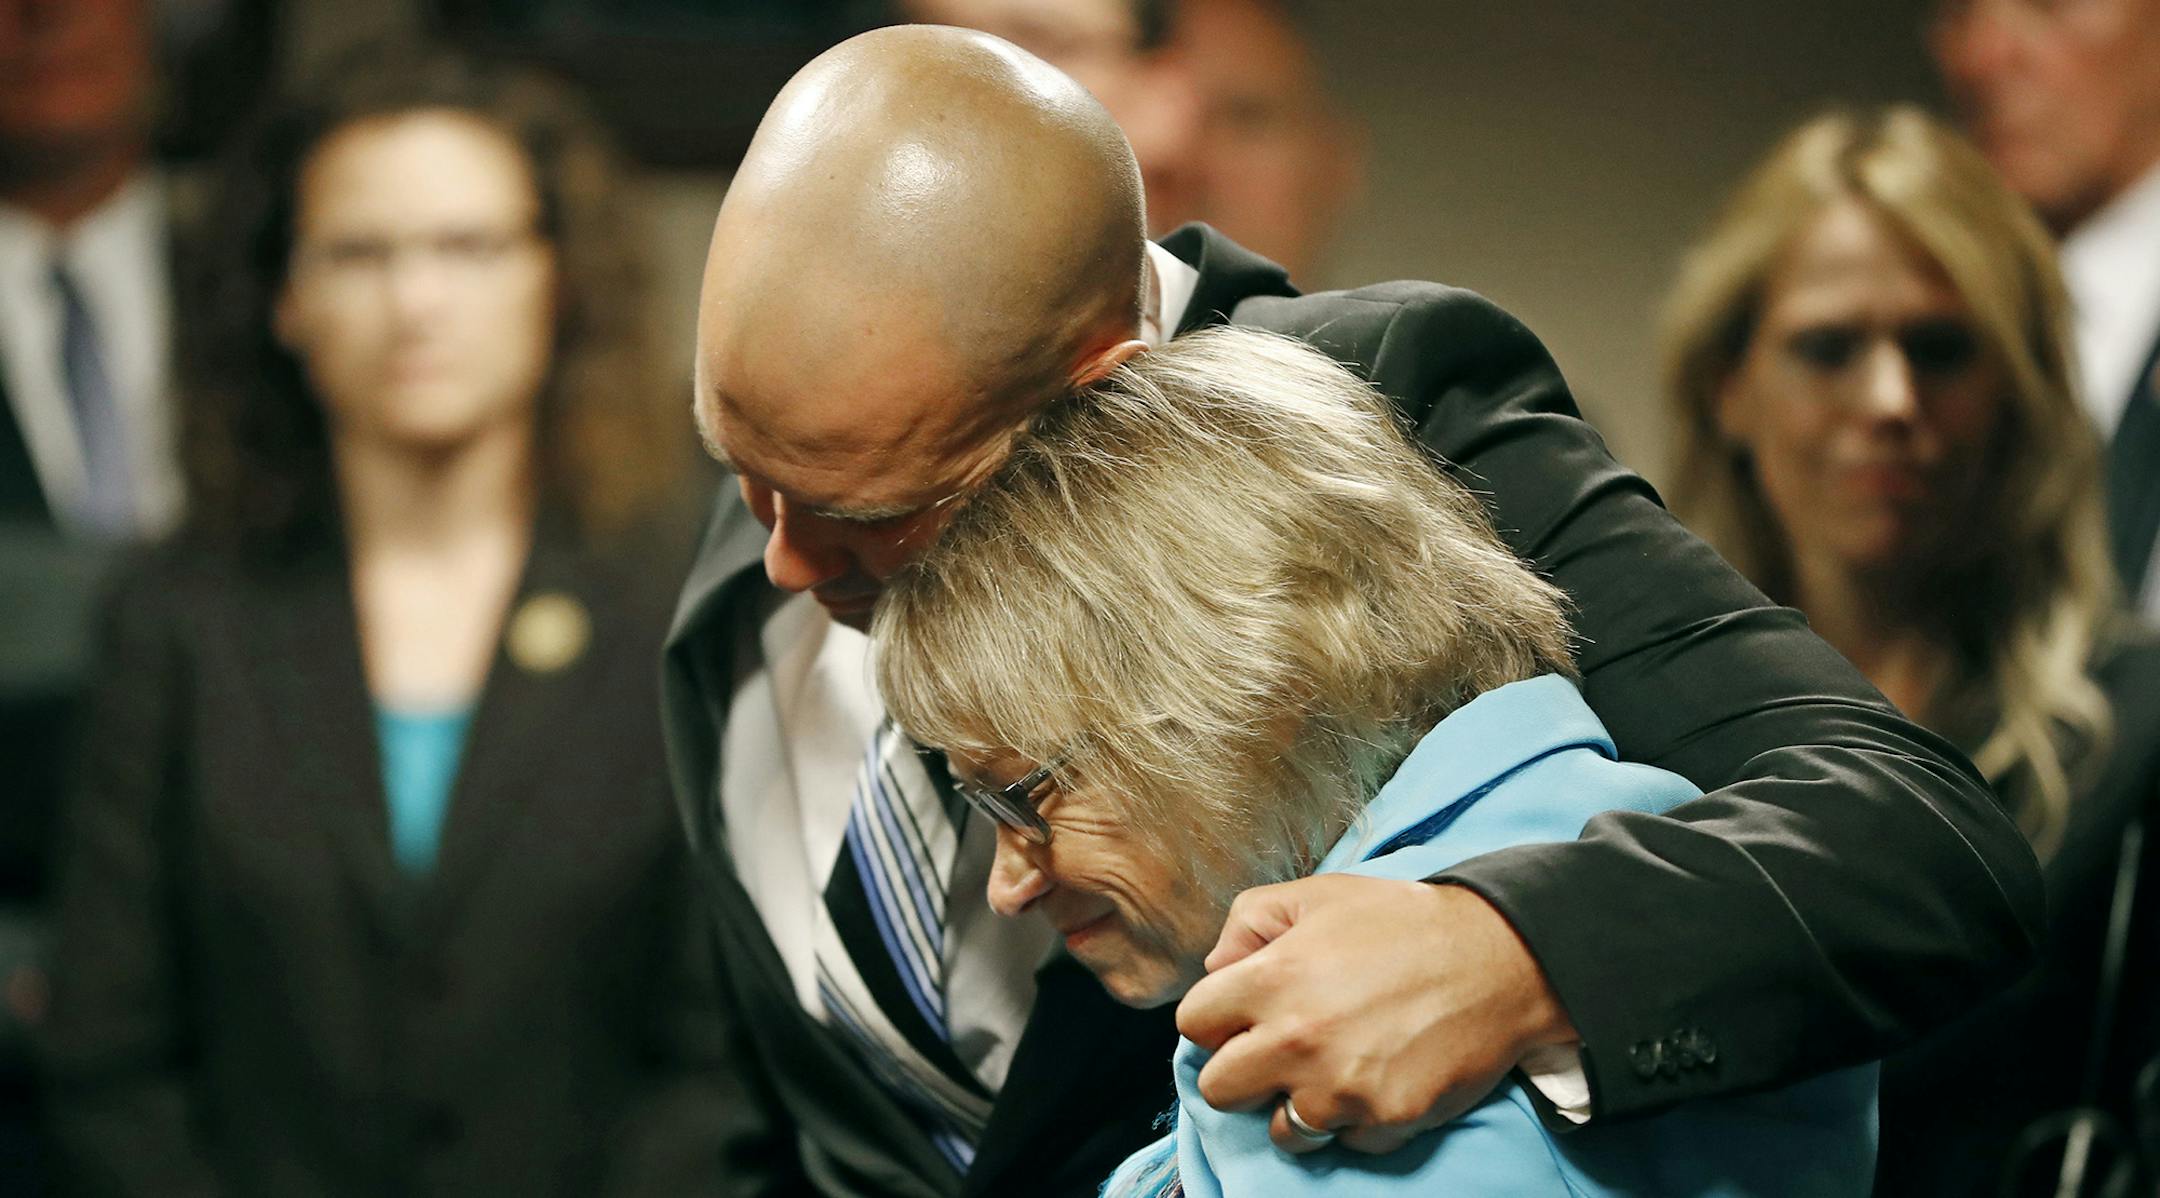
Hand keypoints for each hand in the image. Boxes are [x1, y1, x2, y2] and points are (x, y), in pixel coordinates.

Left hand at [1176, 875, 1577, 1154]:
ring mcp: (1341, 1088)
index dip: (1217, 1018)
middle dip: (1241, 1071)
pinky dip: (1356, 1118)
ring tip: (1331, 1067)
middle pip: (1218, 1089)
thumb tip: (1215, 968)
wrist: (1501, 959)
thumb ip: (1248, 923)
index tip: (1244, 1016)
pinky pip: (1345, 1140)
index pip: (1193, 1024)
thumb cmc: (1404, 922)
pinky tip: (1378, 1076)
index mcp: (1271, 980)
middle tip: (1277, 1050)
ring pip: (1280, 1131)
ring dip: (1296, 1105)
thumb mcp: (1317, 895)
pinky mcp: (1386, 1120)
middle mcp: (1296, 1041)